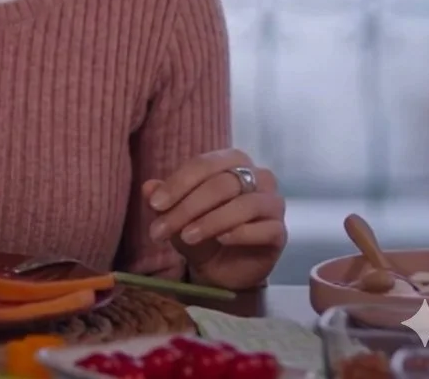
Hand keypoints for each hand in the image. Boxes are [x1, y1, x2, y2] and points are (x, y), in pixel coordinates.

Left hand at [142, 148, 285, 290]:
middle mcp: (258, 176)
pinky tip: (221, 240)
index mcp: (232, 161)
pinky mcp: (280, 232)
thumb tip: (148, 187)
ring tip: (187, 237)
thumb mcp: (176, 214)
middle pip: (222, 184)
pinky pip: (265, 228)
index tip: (155, 205)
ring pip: (244, 204)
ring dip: (211, 221)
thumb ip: (163, 198)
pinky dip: (240, 233)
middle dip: (188, 207)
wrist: (222, 268)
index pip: (203, 164)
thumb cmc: (200, 230)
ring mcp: (272, 203)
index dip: (177, 184)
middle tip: (162, 230)